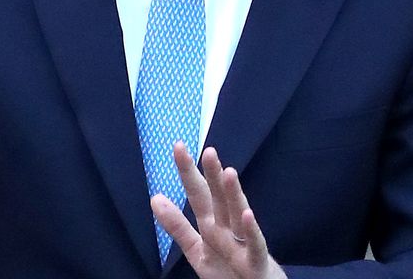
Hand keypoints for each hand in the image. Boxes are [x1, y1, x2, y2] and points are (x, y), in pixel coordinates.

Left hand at [151, 143, 285, 278]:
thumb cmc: (230, 271)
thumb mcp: (197, 250)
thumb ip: (177, 226)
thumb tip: (155, 197)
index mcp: (212, 226)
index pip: (199, 194)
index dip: (188, 172)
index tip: (179, 146)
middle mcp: (228, 230)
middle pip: (219, 200)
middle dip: (214, 176)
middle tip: (208, 151)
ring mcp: (243, 245)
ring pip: (238, 217)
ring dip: (234, 196)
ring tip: (229, 172)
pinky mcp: (257, 264)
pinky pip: (255, 247)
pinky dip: (252, 232)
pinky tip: (247, 214)